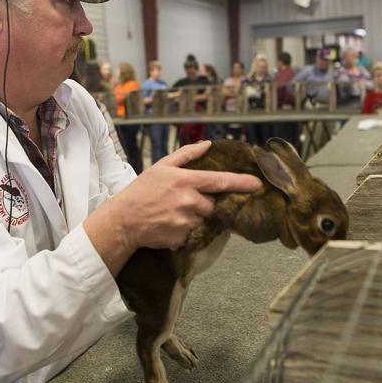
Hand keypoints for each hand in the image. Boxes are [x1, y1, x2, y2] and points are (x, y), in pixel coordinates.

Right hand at [111, 141, 261, 250]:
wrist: (123, 220)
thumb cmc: (142, 190)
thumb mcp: (162, 166)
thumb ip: (186, 155)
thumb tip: (207, 145)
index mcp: (186, 181)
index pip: (220, 181)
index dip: (241, 182)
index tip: (258, 184)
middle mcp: (189, 201)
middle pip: (212, 204)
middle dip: (202, 203)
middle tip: (180, 201)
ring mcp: (186, 221)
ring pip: (202, 220)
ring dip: (193, 217)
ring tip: (172, 213)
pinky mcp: (182, 237)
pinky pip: (193, 234)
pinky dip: (185, 230)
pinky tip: (169, 224)